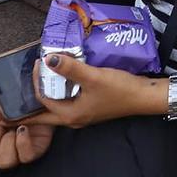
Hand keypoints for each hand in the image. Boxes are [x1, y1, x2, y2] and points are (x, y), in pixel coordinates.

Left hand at [25, 54, 162, 129]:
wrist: (145, 96)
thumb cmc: (120, 89)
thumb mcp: (94, 77)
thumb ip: (70, 69)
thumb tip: (48, 59)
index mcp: (69, 115)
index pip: (43, 99)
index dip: (37, 81)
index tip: (39, 62)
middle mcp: (73, 118)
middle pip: (45, 110)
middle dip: (35, 96)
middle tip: (32, 77)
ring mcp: (83, 113)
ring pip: (58, 104)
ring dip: (50, 91)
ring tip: (45, 74)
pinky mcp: (91, 107)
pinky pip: (69, 100)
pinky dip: (63, 90)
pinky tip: (66, 78)